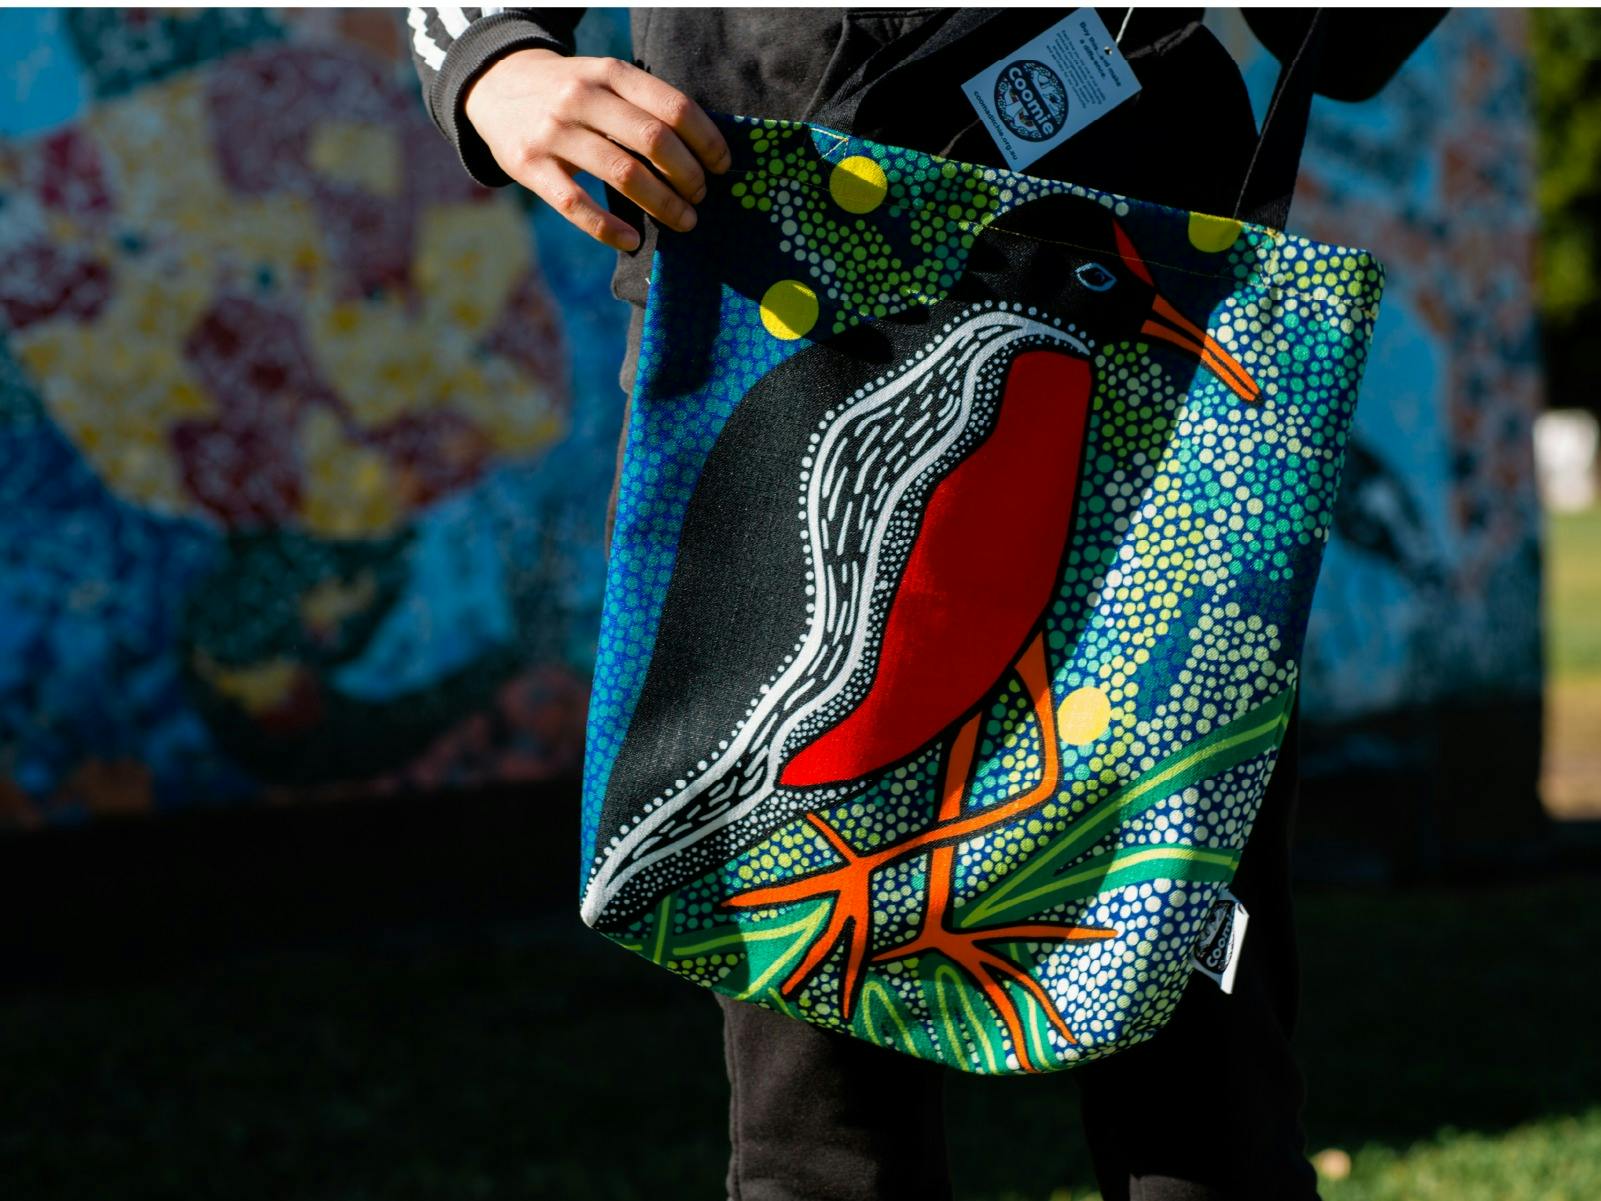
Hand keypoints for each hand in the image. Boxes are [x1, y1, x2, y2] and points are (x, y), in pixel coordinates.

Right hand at [464, 48, 731, 251]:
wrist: (494, 84)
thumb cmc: (569, 92)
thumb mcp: (603, 78)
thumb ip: (642, 104)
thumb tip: (700, 153)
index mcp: (610, 72)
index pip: (673, 107)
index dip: (706, 140)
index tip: (722, 166)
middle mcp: (582, 96)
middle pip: (653, 140)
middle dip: (688, 175)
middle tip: (701, 196)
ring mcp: (554, 132)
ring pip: (622, 174)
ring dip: (663, 204)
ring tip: (683, 220)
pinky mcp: (529, 165)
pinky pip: (576, 204)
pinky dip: (609, 229)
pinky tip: (633, 241)